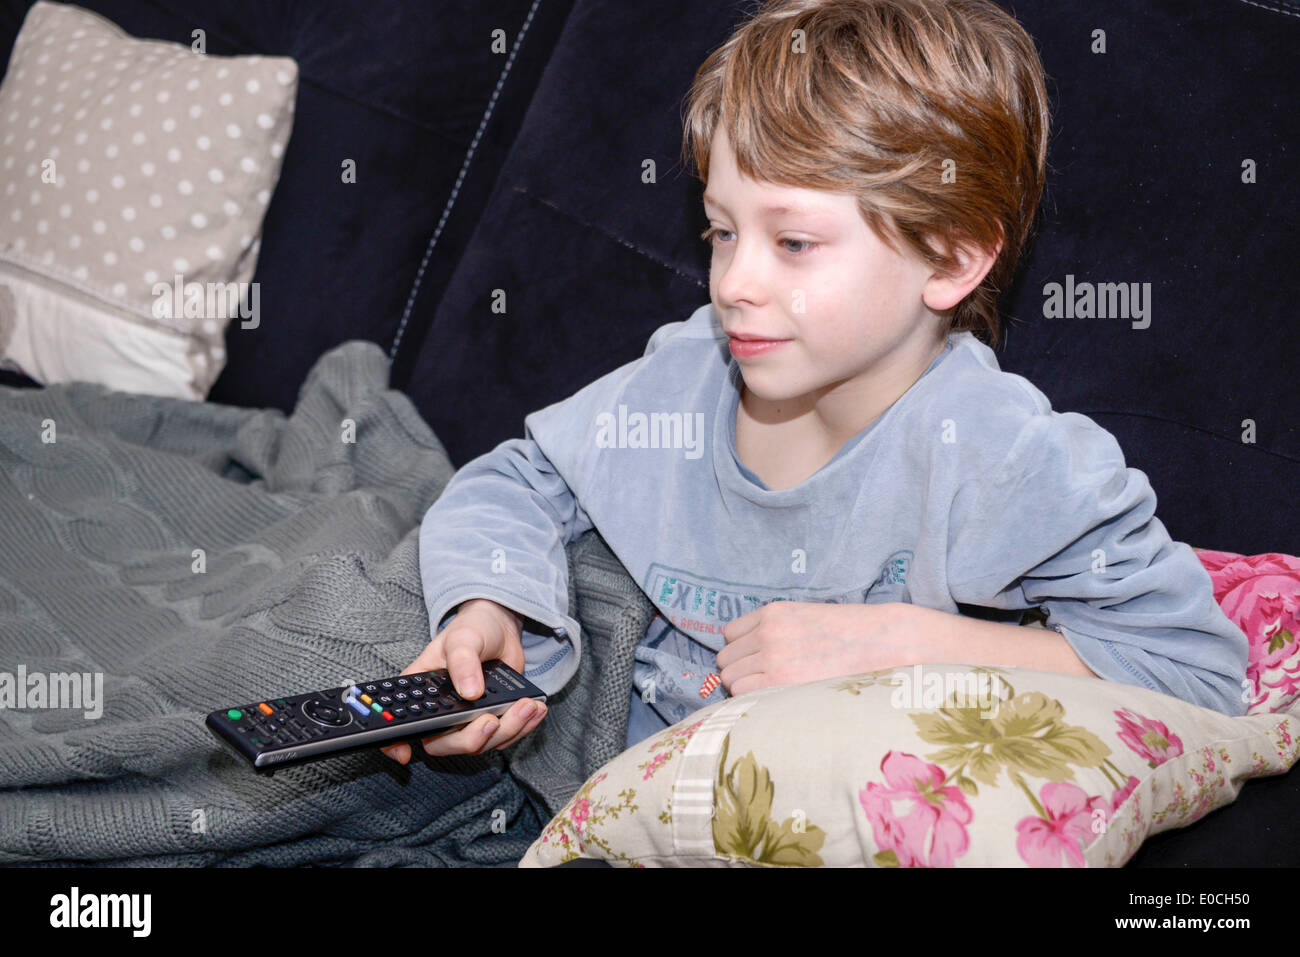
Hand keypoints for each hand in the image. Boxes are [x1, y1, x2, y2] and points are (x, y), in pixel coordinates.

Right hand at [380, 598, 547, 763]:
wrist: (501, 629)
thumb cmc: (473, 628)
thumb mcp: (464, 637)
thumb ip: (463, 661)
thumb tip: (470, 692)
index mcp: (421, 692)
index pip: (398, 725)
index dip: (395, 745)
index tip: (404, 755)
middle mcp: (441, 712)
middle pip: (446, 744)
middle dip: (472, 738)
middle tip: (493, 720)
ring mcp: (467, 719)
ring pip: (480, 745)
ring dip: (508, 731)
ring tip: (528, 707)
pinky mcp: (492, 720)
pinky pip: (504, 737)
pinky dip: (523, 727)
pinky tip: (536, 710)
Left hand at [716, 601, 917, 695]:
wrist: (882, 643)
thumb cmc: (847, 634)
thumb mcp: (805, 617)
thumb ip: (775, 630)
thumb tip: (748, 656)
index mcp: (772, 613)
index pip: (730, 635)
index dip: (743, 649)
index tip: (758, 659)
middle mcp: (767, 633)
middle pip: (726, 660)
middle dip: (741, 670)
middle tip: (767, 678)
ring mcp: (773, 658)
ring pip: (730, 679)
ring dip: (746, 687)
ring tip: (775, 690)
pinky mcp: (781, 682)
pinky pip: (744, 695)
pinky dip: (754, 701)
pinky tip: (777, 700)